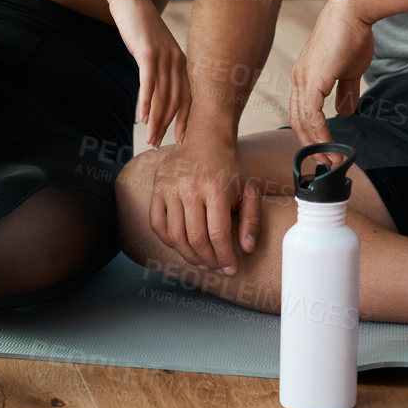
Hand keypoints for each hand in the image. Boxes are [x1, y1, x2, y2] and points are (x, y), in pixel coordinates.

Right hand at [103, 0, 189, 147]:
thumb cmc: (138, 24)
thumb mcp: (152, 47)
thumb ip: (157, 65)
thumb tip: (155, 86)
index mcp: (180, 61)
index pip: (187, 96)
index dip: (184, 119)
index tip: (179, 139)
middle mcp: (177, 60)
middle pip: (176, 100)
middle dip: (168, 125)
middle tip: (158, 145)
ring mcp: (164, 56)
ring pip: (163, 96)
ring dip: (157, 120)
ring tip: (150, 139)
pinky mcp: (148, 52)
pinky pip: (149, 83)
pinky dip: (146, 103)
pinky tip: (143, 118)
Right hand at [144, 139, 260, 273]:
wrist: (206, 139)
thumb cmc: (229, 169)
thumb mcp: (249, 191)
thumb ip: (251, 221)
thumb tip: (246, 249)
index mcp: (216, 189)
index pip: (218, 234)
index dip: (224, 257)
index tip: (230, 268)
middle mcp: (190, 188)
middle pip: (196, 239)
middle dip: (208, 260)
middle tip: (217, 268)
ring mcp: (170, 188)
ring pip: (175, 236)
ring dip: (189, 256)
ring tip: (202, 262)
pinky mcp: (157, 189)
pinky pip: (158, 225)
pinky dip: (169, 241)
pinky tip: (182, 247)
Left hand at [288, 0, 374, 169]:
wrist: (353, 12)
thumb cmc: (352, 35)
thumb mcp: (350, 70)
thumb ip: (346, 92)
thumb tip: (346, 112)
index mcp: (304, 78)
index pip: (301, 113)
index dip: (312, 134)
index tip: (325, 150)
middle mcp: (298, 80)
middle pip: (298, 121)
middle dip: (312, 144)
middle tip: (326, 162)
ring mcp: (303, 80)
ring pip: (303, 121)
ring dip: (318, 143)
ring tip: (332, 159)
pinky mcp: (312, 80)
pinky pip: (312, 114)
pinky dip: (320, 133)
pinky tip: (330, 145)